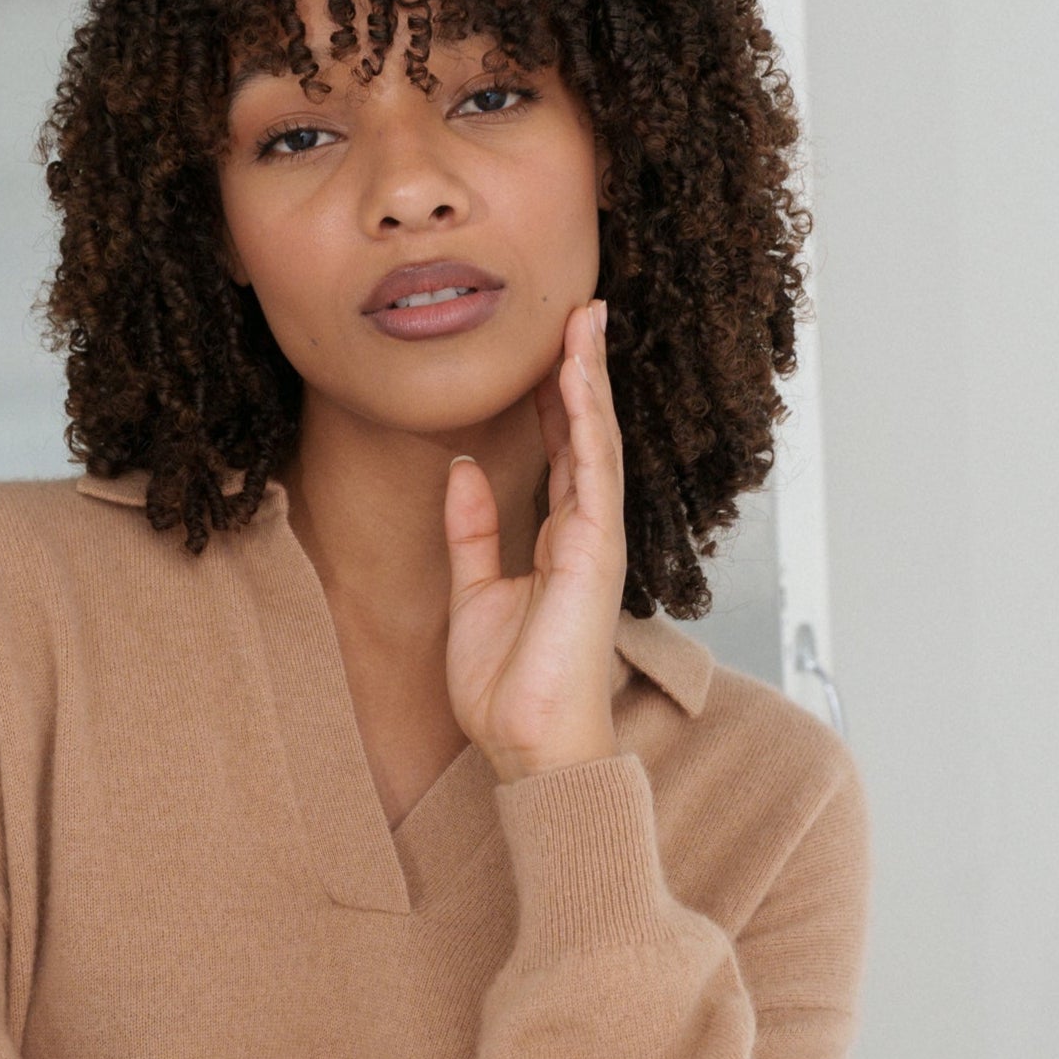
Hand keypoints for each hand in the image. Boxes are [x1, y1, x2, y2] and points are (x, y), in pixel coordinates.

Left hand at [442, 297, 627, 780]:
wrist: (529, 746)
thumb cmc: (509, 689)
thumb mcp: (472, 593)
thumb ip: (471, 531)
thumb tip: (462, 471)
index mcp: (559, 543)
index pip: (562, 454)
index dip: (556, 399)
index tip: (548, 348)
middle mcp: (584, 533)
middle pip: (586, 435)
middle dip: (582, 373)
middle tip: (579, 312)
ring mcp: (596, 540)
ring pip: (596, 441)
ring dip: (590, 380)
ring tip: (585, 321)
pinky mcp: (595, 552)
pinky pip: (592, 471)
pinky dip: (586, 420)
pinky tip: (579, 376)